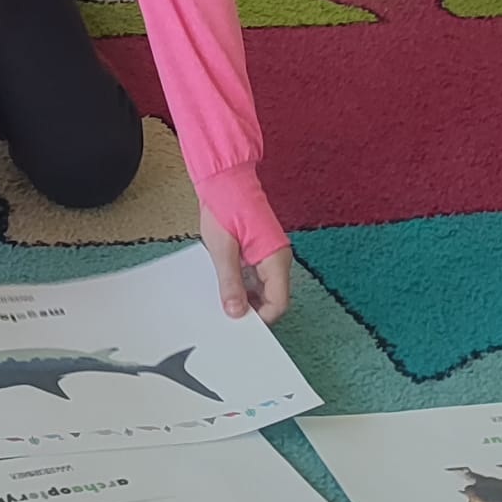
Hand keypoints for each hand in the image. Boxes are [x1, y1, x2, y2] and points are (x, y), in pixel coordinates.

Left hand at [199, 210, 291, 324]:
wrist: (226, 179)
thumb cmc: (227, 206)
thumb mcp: (223, 249)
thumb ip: (230, 282)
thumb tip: (235, 312)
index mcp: (276, 259)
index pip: (279, 303)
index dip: (261, 317)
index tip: (239, 322)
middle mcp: (278, 260)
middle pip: (272, 298)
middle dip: (252, 308)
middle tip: (226, 312)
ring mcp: (269, 256)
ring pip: (263, 289)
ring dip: (245, 296)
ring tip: (222, 296)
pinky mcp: (259, 252)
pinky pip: (255, 277)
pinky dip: (242, 284)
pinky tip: (225, 282)